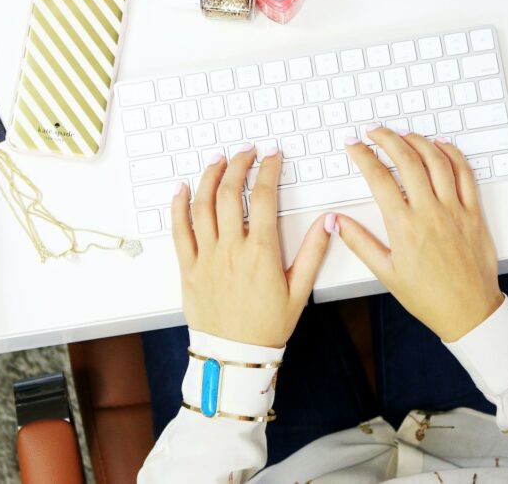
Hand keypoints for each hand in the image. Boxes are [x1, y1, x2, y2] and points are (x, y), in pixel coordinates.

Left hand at [169, 145, 333, 348]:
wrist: (234, 356)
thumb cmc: (267, 326)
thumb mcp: (300, 290)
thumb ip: (314, 252)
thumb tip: (329, 221)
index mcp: (261, 252)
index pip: (263, 197)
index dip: (268, 170)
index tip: (273, 156)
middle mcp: (231, 249)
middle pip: (229, 193)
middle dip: (238, 165)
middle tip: (246, 153)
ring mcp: (206, 257)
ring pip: (202, 205)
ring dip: (209, 177)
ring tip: (218, 161)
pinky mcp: (188, 268)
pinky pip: (179, 230)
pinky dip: (178, 206)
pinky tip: (182, 189)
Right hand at [336, 126, 503, 341]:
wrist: (468, 311)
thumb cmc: (428, 297)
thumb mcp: (386, 273)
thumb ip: (360, 242)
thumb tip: (337, 221)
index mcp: (404, 227)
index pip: (378, 178)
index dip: (363, 156)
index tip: (354, 145)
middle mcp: (430, 213)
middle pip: (407, 160)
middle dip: (387, 138)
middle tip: (375, 130)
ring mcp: (454, 210)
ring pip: (437, 161)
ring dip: (418, 140)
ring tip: (403, 133)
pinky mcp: (473, 213)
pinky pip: (465, 174)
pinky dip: (453, 154)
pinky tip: (441, 145)